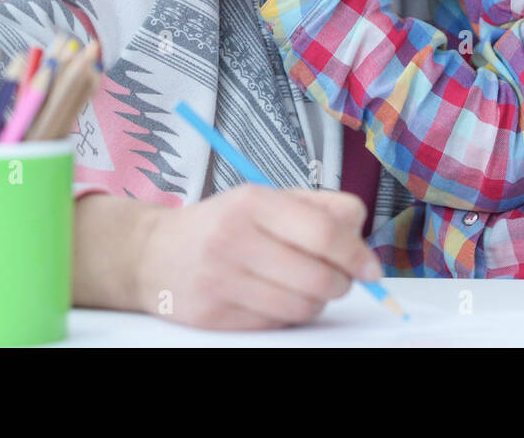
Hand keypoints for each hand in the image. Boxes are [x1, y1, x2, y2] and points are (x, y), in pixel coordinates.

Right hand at [134, 185, 382, 329]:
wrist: (152, 253)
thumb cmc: (222, 224)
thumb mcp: (265, 200)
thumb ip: (319, 209)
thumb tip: (362, 239)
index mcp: (252, 202)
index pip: (323, 232)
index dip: (356, 254)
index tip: (371, 267)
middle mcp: (234, 239)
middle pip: (318, 276)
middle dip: (341, 283)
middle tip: (338, 277)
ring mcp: (221, 279)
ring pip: (302, 306)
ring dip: (316, 301)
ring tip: (304, 286)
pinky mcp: (213, 315)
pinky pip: (276, 324)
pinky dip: (287, 314)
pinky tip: (275, 297)